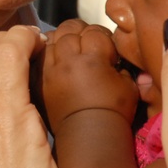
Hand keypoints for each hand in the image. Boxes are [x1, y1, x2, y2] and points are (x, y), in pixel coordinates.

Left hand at [41, 19, 137, 133]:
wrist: (89, 138)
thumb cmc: (114, 112)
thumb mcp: (128, 87)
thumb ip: (124, 66)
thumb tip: (119, 57)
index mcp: (92, 60)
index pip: (94, 31)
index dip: (102, 35)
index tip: (107, 46)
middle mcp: (67, 61)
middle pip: (69, 29)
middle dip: (81, 31)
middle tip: (88, 42)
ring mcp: (49, 70)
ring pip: (51, 38)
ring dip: (62, 39)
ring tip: (71, 48)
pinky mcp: (38, 80)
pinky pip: (38, 56)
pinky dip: (47, 52)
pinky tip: (56, 57)